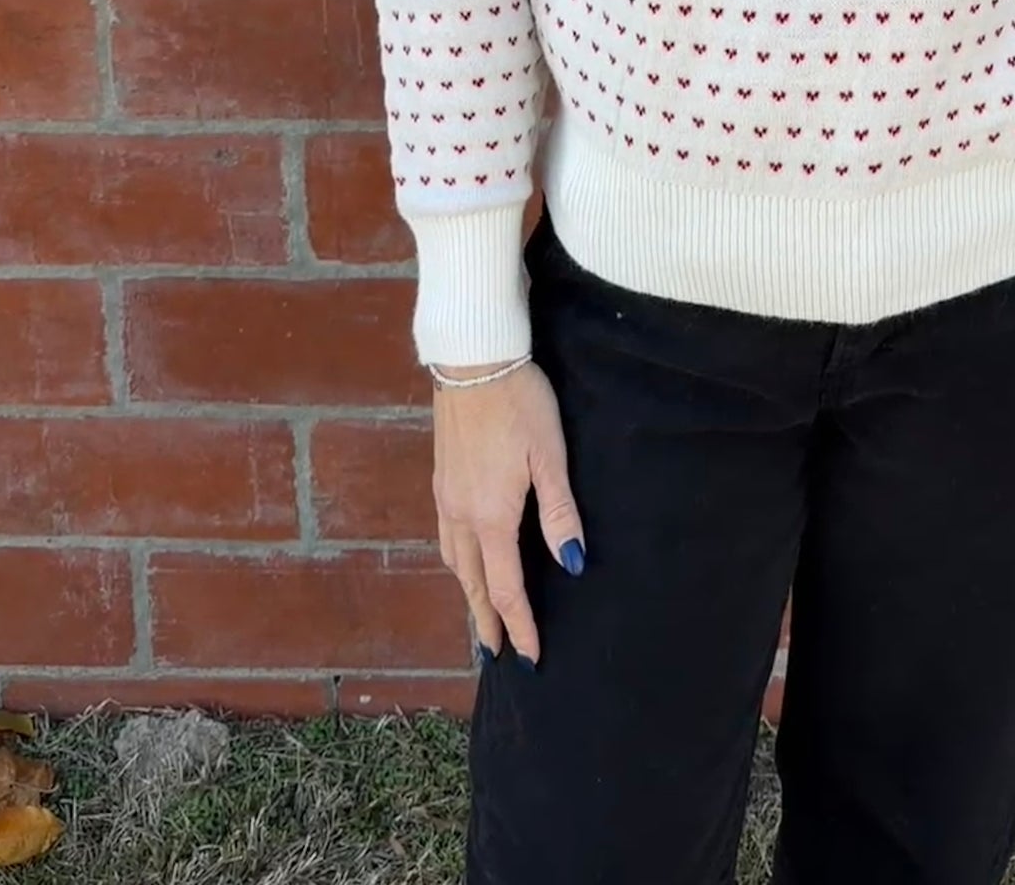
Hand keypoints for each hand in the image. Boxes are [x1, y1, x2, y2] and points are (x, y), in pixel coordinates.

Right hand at [432, 360, 585, 664]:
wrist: (473, 359)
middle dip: (486, 620)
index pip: (504, 587)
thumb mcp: (550, 456)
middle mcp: (461, 514)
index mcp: (490, 516)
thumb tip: (572, 563)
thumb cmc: (519, 403)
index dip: (519, 624)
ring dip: (468, 593)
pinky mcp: (441, 477)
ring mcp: (446, 496)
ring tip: (482, 613)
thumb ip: (560, 512)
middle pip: (472, 582)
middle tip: (496, 655)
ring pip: (454, 561)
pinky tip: (466, 557)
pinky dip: (458, 562)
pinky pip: (446, 537)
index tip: (529, 656)